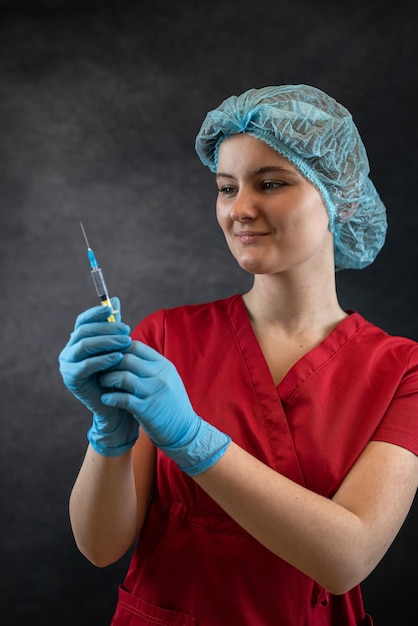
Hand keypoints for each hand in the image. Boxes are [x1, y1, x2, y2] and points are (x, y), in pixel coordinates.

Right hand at [58, 297, 138, 456]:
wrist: (116, 404)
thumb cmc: (117, 373)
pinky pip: (85, 366)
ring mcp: (67, 364)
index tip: (112, 308)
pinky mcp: (71, 379)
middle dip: (106, 328)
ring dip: (107, 341)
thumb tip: (115, 300)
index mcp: (78, 340)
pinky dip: (103, 359)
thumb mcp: (117, 347)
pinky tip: (118, 357)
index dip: (96, 312)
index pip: (83, 321)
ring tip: (127, 341)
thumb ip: (114, 326)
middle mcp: (69, 350)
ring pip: (84, 346)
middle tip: (127, 329)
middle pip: (84, 331)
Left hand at [99, 341, 230, 474]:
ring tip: (102, 383)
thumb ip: (150, 365)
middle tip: (99, 369)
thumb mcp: (166, 379)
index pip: (135, 346)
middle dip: (109, 363)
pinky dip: (110, 398)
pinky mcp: (147, 410)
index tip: (107, 357)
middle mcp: (160, 376)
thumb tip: (126, 350)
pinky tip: (105, 399)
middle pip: (127, 359)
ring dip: (107, 379)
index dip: (117, 349)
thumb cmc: (171, 403)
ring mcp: (154, 393)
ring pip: (123, 377)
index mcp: (164, 366)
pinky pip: (123, 399)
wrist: (184, 431)